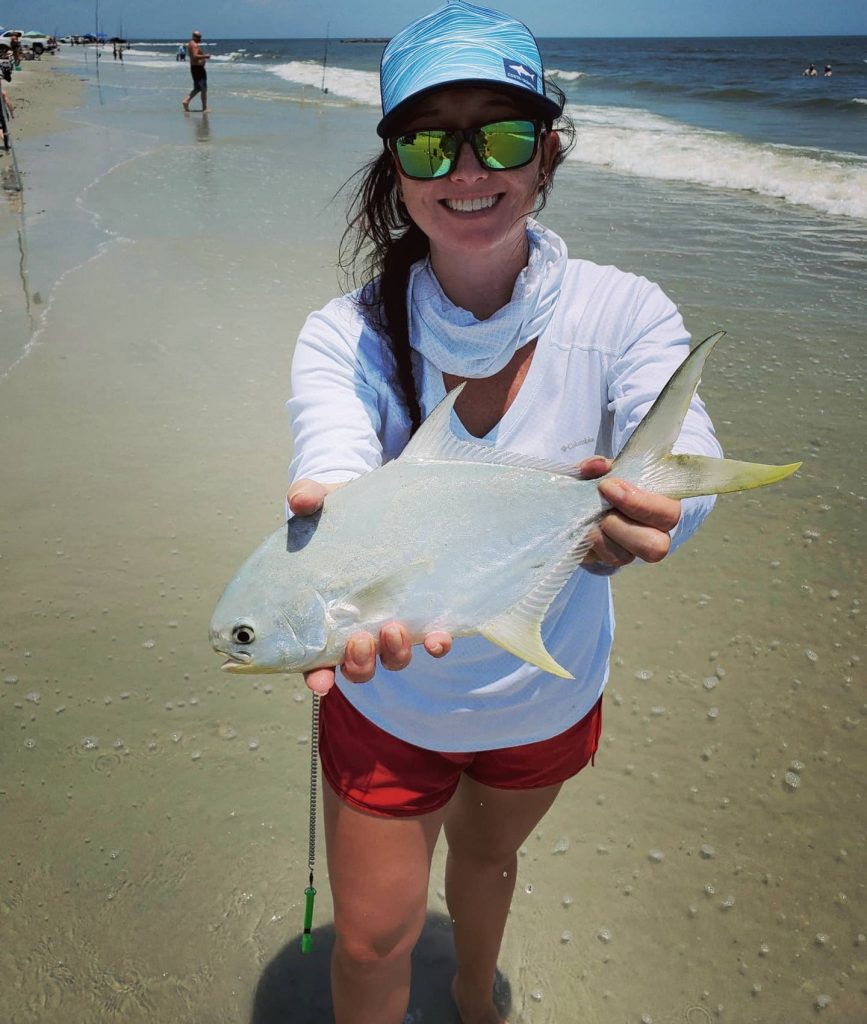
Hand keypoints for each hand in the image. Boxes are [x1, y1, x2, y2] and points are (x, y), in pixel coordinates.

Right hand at [287, 479, 452, 695]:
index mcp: (322, 616)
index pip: (314, 659)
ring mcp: (389, 625)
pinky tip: (438, 638)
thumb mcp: (323, 503)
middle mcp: (356, 629)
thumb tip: (300, 498)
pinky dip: (434, 644)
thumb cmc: (339, 516)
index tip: (321, 680)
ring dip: (393, 654)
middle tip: (360, 640)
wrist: (378, 508)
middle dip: (359, 663)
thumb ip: (308, 500)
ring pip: (391, 659)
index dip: (316, 675)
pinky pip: (429, 640)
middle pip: (356, 668)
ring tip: (394, 629)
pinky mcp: (420, 614)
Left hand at [578, 456, 680, 567]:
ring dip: (605, 536)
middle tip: (601, 509)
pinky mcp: (615, 559)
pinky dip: (593, 544)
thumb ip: (599, 465)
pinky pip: (608, 560)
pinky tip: (585, 529)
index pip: (668, 513)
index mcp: (664, 505)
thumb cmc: (605, 482)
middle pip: (655, 545)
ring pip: (627, 556)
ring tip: (591, 520)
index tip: (609, 486)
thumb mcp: (602, 469)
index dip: (640, 504)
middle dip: (622, 526)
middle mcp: (656, 532)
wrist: (584, 503)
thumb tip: (599, 466)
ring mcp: (636, 550)